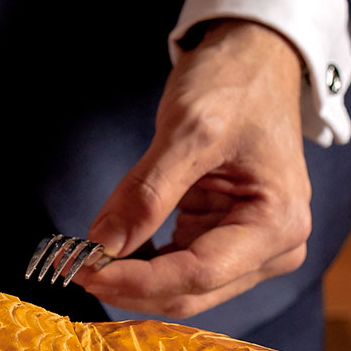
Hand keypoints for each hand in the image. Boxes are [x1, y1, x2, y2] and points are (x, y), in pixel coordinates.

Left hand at [75, 20, 310, 317]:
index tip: (84, 270)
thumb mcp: (189, 129)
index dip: (137, 280)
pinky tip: (110, 252)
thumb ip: (146, 193)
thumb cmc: (235, 83)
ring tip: (82, 258)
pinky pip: (179, 269)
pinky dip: (142, 266)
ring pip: (183, 289)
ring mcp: (253, 249)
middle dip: (129, 285)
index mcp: (278, 224)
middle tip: (71, 267)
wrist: (256, 58)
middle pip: (191, 292)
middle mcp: (275, 248)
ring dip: (131, 281)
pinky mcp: (228, 241)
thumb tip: (102, 246)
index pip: (198, 274)